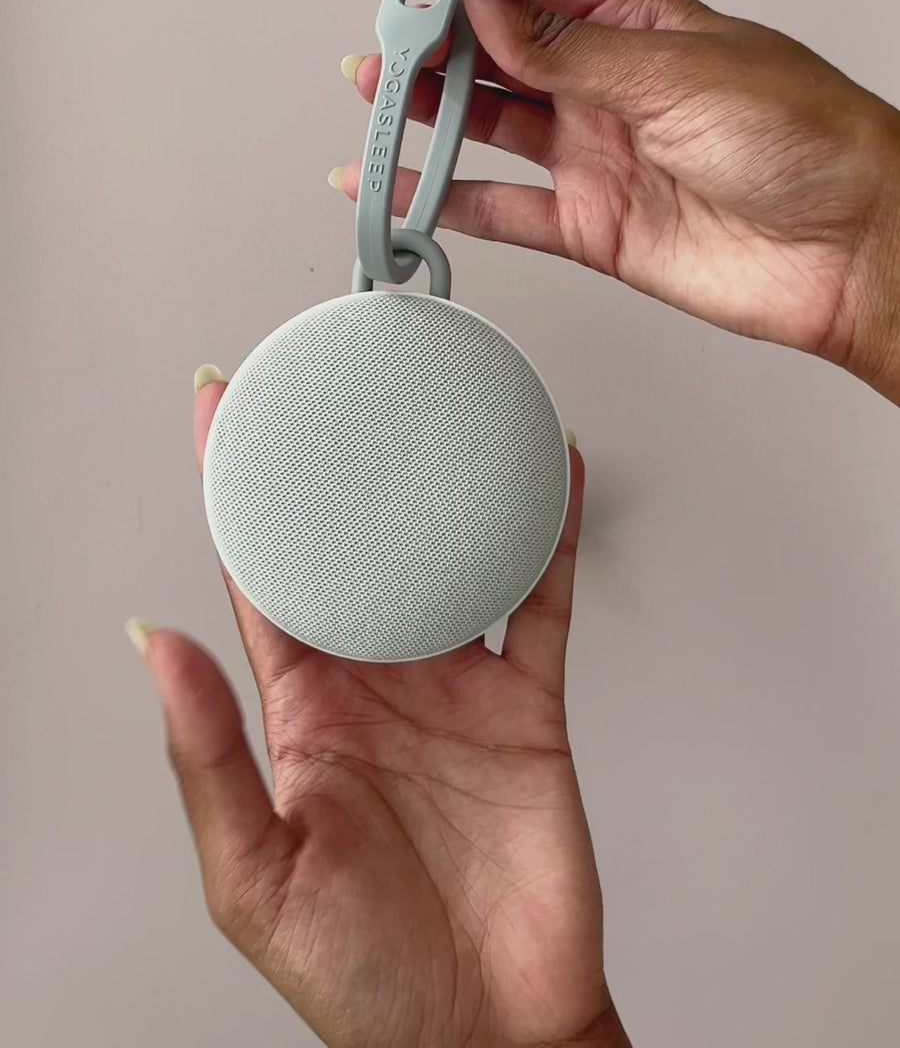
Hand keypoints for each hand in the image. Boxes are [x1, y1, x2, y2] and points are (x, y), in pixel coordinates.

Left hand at [130, 378, 629, 1047]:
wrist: (489, 1038)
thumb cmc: (364, 984)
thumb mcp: (257, 877)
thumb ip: (207, 757)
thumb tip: (150, 641)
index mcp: (301, 710)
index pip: (259, 571)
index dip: (236, 486)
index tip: (220, 407)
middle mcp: (375, 680)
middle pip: (352, 540)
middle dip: (336, 456)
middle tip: (328, 369)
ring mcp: (454, 686)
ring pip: (445, 552)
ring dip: (439, 479)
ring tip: (434, 398)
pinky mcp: (527, 706)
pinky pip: (540, 599)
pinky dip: (547, 533)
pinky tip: (547, 474)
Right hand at [337, 0, 899, 403]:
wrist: (851, 249)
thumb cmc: (805, 139)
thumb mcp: (677, 70)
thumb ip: (570, 48)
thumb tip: (485, 1)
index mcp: (638, 25)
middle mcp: (610, 86)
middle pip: (499, 50)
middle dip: (434, 38)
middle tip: (380, 35)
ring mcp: (597, 155)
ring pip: (490, 125)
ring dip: (427, 110)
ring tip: (370, 92)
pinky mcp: (593, 227)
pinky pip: (502, 210)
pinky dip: (446, 201)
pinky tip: (402, 187)